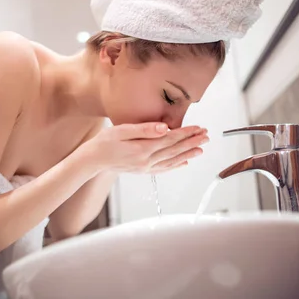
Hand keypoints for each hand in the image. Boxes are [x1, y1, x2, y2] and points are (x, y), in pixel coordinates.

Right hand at [81, 123, 208, 173]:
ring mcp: (145, 168)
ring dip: (188, 154)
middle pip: (174, 150)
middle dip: (192, 142)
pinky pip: (164, 169)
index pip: (170, 139)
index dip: (186, 133)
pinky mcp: (143, 171)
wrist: (92, 161)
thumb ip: (144, 129)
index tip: (198, 128)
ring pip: (172, 160)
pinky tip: (184, 163)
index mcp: (143, 149)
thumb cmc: (104, 142)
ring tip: (201, 148)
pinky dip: (176, 166)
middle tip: (206, 136)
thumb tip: (164, 127)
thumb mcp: (121, 130)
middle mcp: (147, 161)